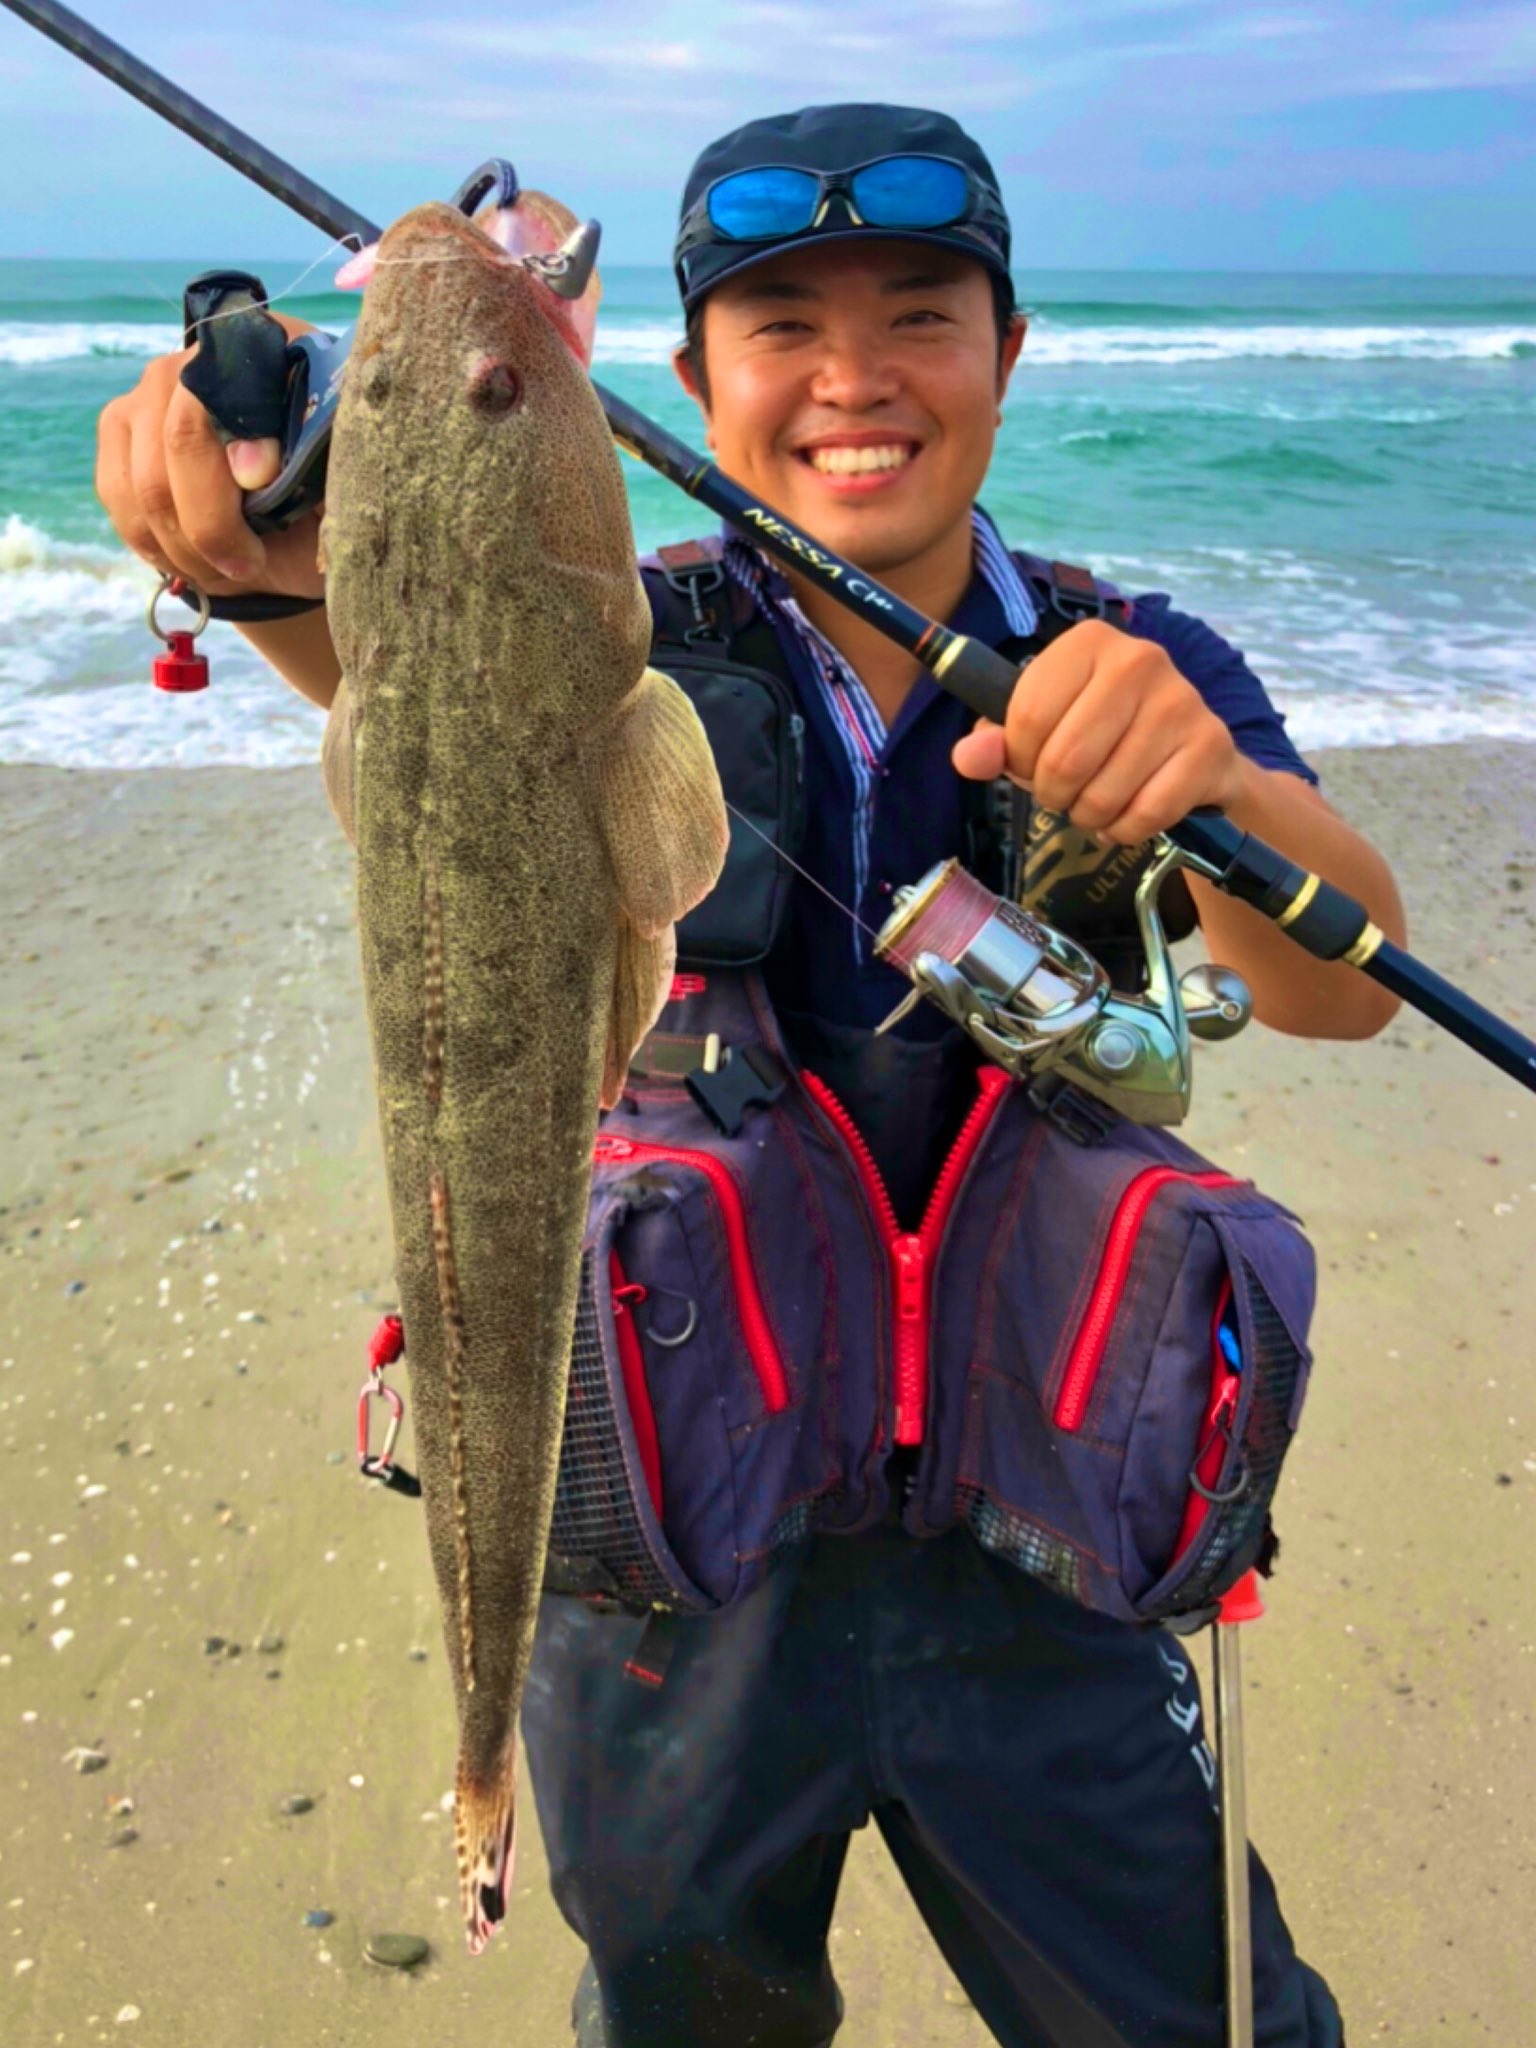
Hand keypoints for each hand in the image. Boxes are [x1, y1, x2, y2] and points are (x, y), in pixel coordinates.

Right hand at [94, 313, 324, 599]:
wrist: (298, 526)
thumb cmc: (331, 501)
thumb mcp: (346, 490)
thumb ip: (317, 469)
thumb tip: (253, 471)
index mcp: (276, 352)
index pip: (240, 379)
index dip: (244, 438)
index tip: (263, 486)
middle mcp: (202, 357)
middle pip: (181, 438)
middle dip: (212, 523)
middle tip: (249, 565)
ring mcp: (153, 390)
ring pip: (146, 482)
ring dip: (186, 546)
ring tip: (228, 569)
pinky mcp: (120, 428)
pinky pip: (119, 496)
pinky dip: (156, 544)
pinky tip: (194, 560)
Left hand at [950, 620, 1246, 841]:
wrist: (1191, 755)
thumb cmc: (1102, 736)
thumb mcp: (1041, 730)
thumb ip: (997, 742)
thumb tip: (969, 757)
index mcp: (1088, 642)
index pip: (1027, 717)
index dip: (1019, 759)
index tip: (1034, 763)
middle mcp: (1139, 659)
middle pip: (1065, 759)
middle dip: (1054, 794)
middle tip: (1066, 792)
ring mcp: (1180, 701)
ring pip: (1104, 794)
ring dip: (1089, 815)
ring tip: (1098, 801)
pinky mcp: (1210, 745)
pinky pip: (1146, 814)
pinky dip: (1126, 830)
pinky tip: (1128, 815)